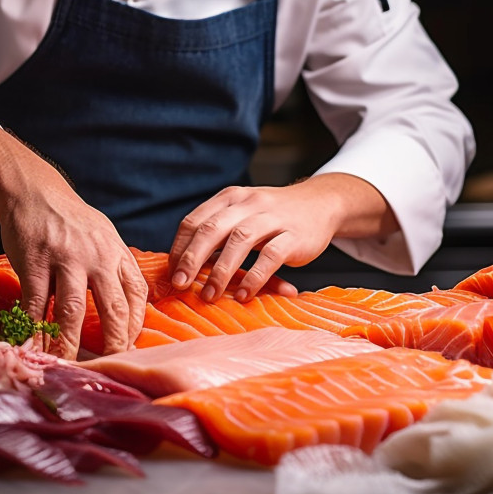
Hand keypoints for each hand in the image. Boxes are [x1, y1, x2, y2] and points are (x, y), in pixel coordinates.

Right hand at [0, 123, 147, 358]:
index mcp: (116, 251)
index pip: (137, 293)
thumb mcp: (103, 235)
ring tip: (69, 366)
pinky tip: (34, 346)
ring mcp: (65, 259)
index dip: (136, 324)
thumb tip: (129, 308)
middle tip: (109, 367)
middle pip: (113, 307)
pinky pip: (37, 304)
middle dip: (113, 343)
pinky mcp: (34, 263)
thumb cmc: (71, 220)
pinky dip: (35, 329)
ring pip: (74, 311)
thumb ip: (115, 266)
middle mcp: (96, 256)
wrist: (34, 191)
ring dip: (71, 344)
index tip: (129, 347)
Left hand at [167, 173, 395, 301]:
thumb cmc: (273, 215)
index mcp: (230, 198)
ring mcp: (273, 218)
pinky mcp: (295, 236)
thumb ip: (218, 230)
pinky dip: (254, 277)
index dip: (179, 248)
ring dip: (220, 271)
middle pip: (212, 229)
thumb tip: (182, 265)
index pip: (194, 221)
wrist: (321, 203)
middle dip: (191, 259)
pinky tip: (242, 294)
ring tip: (208, 295)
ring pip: (240, 241)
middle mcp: (248, 203)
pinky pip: (270, 257)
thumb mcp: (243, 212)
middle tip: (179, 285)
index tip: (171, 272)